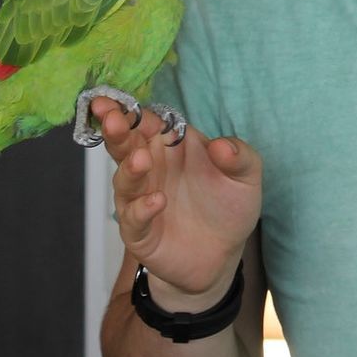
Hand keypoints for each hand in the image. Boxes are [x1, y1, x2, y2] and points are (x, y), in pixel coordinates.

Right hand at [95, 96, 260, 309]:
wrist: (222, 256)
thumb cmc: (228, 206)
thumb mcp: (246, 178)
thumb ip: (240, 157)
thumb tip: (221, 145)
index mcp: (170, 146)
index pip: (148, 121)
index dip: (132, 110)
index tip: (117, 99)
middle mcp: (150, 168)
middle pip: (126, 144)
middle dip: (116, 129)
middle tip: (110, 117)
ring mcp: (140, 199)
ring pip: (125, 179)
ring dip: (130, 168)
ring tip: (141, 159)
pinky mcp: (140, 231)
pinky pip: (134, 218)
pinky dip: (142, 209)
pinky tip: (157, 201)